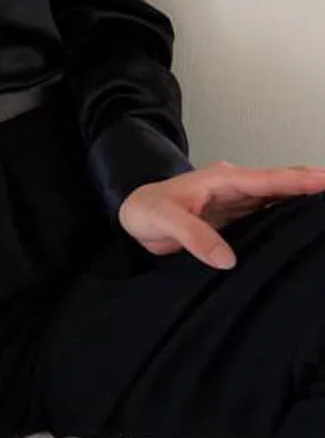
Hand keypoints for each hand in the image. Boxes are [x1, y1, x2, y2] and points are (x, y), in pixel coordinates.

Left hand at [118, 160, 324, 269]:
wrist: (131, 214)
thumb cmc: (144, 210)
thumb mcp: (163, 220)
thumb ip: (193, 236)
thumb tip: (227, 258)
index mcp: (221, 180)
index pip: (268, 180)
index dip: (300, 181)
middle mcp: (233, 186)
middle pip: (280, 185)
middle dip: (312, 186)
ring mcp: (234, 200)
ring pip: (276, 198)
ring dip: (303, 202)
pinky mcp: (233, 216)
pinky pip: (265, 213)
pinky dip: (286, 215)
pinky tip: (304, 226)